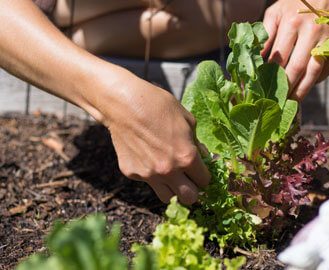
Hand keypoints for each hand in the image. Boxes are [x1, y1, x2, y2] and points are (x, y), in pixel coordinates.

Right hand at [91, 73, 210, 204]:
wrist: (124, 105)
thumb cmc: (159, 106)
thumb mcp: (187, 120)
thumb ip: (197, 144)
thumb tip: (203, 157)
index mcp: (187, 157)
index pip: (204, 182)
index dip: (204, 176)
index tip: (200, 171)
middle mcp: (169, 171)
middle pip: (189, 199)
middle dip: (193, 190)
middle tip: (189, 180)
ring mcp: (149, 175)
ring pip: (168, 198)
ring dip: (173, 190)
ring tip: (171, 176)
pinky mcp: (132, 174)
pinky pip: (148, 182)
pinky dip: (152, 176)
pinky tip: (148, 157)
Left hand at [261, 0, 328, 100]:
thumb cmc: (296, 2)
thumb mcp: (276, 12)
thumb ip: (265, 34)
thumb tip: (254, 59)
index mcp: (292, 23)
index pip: (278, 56)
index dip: (268, 75)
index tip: (260, 88)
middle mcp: (311, 32)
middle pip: (296, 68)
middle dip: (285, 88)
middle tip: (274, 102)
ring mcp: (327, 39)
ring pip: (313, 72)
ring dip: (302, 91)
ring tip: (291, 104)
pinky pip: (326, 69)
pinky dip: (315, 82)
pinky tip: (305, 90)